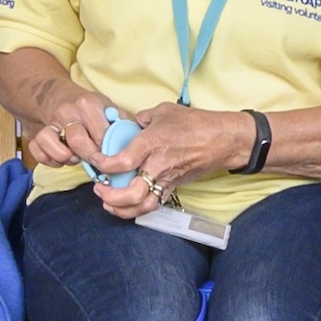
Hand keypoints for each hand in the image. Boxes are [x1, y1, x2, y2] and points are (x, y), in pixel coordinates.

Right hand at [20, 88, 117, 169]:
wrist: (56, 96)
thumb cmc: (88, 108)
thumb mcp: (108, 107)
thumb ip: (122, 122)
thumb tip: (136, 141)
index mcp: (88, 104)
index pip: (100, 134)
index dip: (107, 152)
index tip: (112, 159)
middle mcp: (68, 111)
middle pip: (76, 140)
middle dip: (88, 157)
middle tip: (95, 162)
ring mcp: (50, 121)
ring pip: (49, 141)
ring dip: (63, 157)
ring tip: (74, 158)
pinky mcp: (37, 132)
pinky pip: (36, 149)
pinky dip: (47, 159)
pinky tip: (60, 159)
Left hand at [92, 101, 246, 219]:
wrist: (223, 140)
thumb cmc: (195, 123)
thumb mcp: (164, 111)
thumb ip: (142, 118)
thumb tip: (129, 124)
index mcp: (152, 143)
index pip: (122, 161)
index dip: (104, 165)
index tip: (98, 162)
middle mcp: (158, 165)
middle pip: (132, 193)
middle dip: (110, 196)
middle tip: (100, 188)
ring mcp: (167, 180)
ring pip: (143, 206)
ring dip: (122, 209)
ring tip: (108, 202)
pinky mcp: (174, 187)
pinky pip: (154, 205)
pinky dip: (137, 209)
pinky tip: (125, 204)